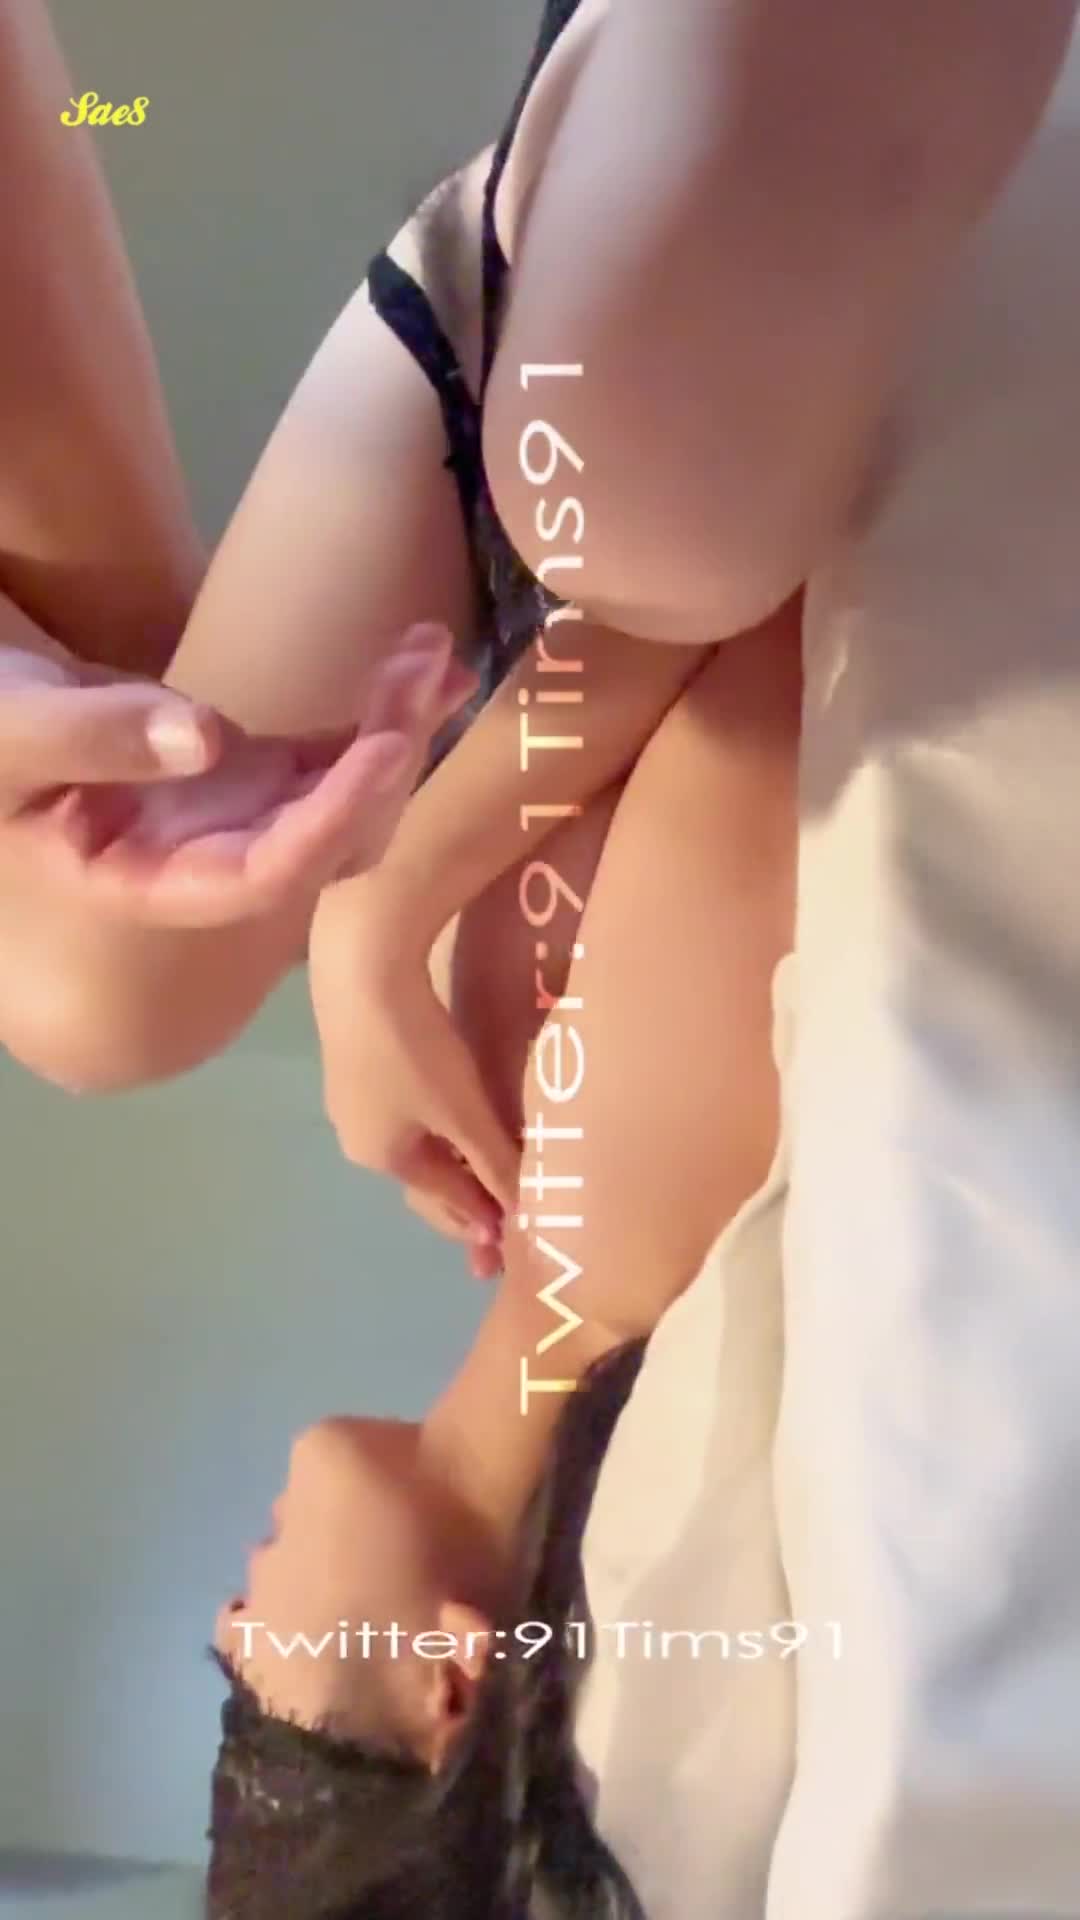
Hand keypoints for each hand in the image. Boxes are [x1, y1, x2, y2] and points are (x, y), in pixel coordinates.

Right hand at [0, 610, 471, 926]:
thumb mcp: (6, 733)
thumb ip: (92, 738)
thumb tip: (206, 739)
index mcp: (148, 878)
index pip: (261, 877)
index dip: (331, 822)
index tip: (385, 747)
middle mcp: (210, 863)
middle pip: (327, 843)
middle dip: (386, 760)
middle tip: (426, 665)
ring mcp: (239, 819)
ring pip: (347, 804)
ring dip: (399, 731)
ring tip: (438, 651)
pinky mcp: (254, 774)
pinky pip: (335, 759)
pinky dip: (383, 716)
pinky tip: (429, 662)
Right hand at [310, 881, 518, 1278]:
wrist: (362, 966)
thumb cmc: (414, 1050)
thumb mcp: (463, 1113)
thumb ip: (493, 1163)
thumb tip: (520, 1215)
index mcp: (380, 1156)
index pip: (443, 1199)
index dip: (480, 1221)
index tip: (508, 1247)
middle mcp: (358, 1136)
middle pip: (424, 1177)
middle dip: (461, 1203)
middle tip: (496, 1230)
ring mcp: (353, 1097)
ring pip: (416, 1142)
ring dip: (452, 1162)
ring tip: (484, 1175)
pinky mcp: (357, 1058)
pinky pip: (408, 1111)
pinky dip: (437, 1127)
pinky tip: (454, 1120)